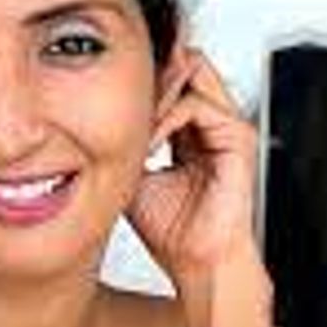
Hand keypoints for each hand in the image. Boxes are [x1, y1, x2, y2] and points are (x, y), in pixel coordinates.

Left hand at [124, 50, 262, 283]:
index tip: (105, 100)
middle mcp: (213, 124)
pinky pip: (198, 105)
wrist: (197, 261)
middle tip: (114, 99)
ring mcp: (228, 128)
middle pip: (185, 65)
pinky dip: (165, 118)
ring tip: (129, 123)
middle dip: (148, 77)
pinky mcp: (238, 138)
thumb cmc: (171, 230)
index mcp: (191, 132)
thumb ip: (123, 146)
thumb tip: (88, 127)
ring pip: (192, 73)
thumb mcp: (131, 176)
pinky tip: (146, 143)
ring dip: (154, 94)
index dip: (139, 84)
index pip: (171, 80)